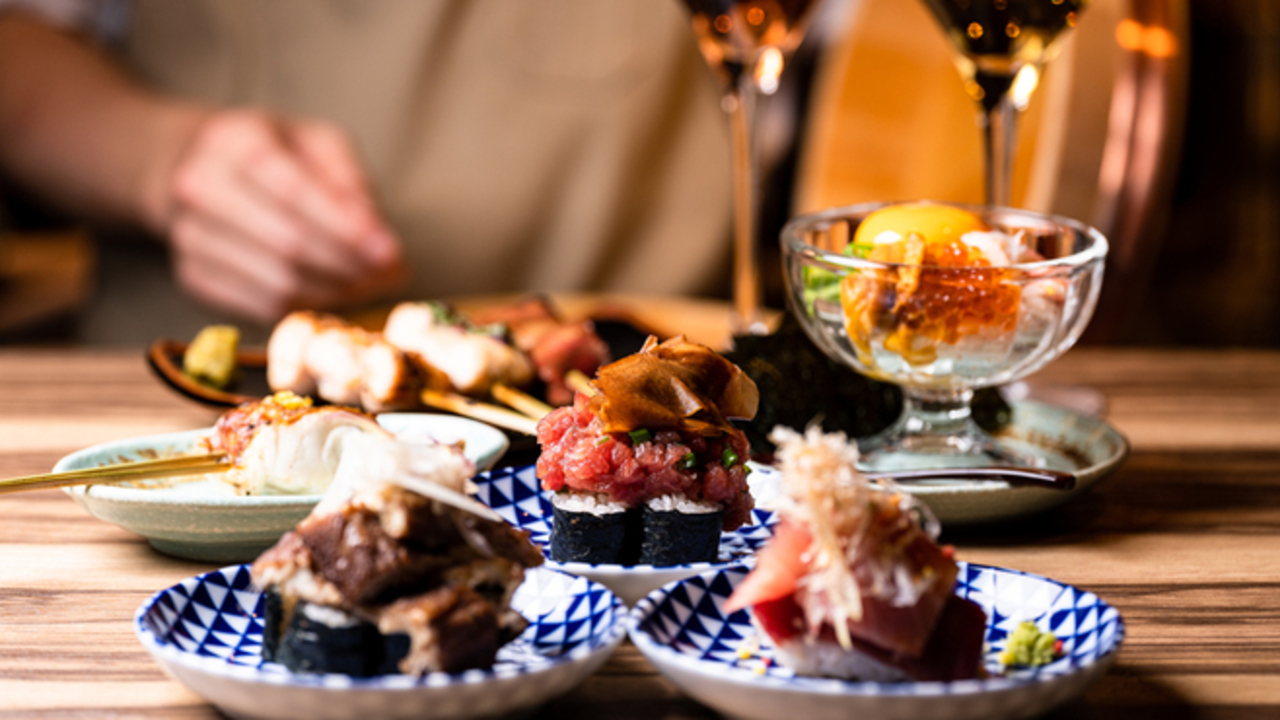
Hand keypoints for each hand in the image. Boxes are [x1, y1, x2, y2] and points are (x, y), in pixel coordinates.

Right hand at [160, 110, 405, 321]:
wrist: (193, 165)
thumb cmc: (273, 152)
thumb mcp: (317, 143)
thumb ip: (350, 184)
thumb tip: (380, 243)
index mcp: (234, 140)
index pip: (294, 193)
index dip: (347, 230)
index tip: (391, 255)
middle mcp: (200, 186)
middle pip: (288, 244)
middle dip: (349, 266)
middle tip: (389, 276)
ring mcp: (188, 235)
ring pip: (278, 283)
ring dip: (334, 291)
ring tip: (368, 283)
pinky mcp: (193, 275)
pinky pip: (262, 306)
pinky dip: (307, 305)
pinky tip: (332, 292)